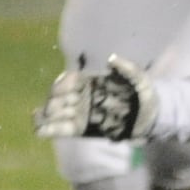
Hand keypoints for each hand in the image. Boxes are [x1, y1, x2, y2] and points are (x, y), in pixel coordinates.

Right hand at [33, 55, 157, 140]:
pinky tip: (39, 131)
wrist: (153, 115)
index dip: (62, 84)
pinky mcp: (84, 128)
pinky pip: (64, 129)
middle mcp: (84, 96)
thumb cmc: (146, 92)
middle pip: (60, 97)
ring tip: (36, 120)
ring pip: (58, 113)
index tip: (64, 88)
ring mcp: (83, 112)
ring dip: (45, 116)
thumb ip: (126, 68)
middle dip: (53, 102)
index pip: (69, 80)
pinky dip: (51, 130)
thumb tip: (111, 59)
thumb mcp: (140, 77)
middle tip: (54, 108)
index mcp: (92, 82)